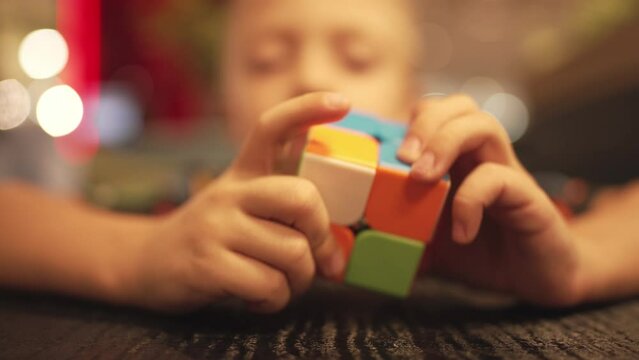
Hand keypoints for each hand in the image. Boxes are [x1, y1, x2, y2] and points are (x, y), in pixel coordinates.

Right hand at [121, 92, 349, 312]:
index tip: (342, 102)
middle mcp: (230, 192)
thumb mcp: (240, 208)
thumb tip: (337, 244)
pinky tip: (257, 297)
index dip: (308, 110)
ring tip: (282, 283)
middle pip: (302, 198)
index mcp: (243, 173)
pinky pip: (269, 285)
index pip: (273, 127)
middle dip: (323, 235)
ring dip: (300, 280)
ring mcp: (215, 227)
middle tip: (320, 258)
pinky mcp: (206, 264)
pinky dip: (274, 300)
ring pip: (293, 254)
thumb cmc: (213, 238)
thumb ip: (283, 212)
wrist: (146, 263)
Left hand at [398, 95, 584, 305]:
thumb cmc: (482, 253)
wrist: (537, 277)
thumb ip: (398, 238)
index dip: (408, 123)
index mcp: (457, 161)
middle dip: (426, 123)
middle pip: (460, 106)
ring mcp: (507, 173)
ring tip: (422, 178)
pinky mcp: (528, 197)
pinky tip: (461, 232)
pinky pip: (500, 178)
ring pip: (484, 125)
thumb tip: (354, 250)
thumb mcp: (428, 244)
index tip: (385, 156)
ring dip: (445, 143)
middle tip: (403, 160)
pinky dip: (471, 200)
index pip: (434, 114)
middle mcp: (482, 158)